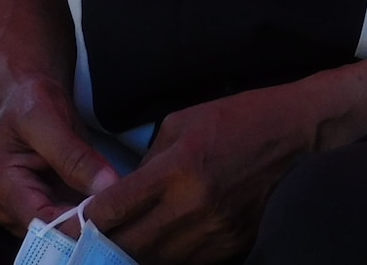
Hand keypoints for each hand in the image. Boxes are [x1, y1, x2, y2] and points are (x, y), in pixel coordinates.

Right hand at [0, 76, 120, 233]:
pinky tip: (118, 201)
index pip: (40, 221)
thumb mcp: (48, 120)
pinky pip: (71, 214)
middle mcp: (9, 205)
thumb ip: (74, 156)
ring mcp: (27, 206)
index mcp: (2, 184)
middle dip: (87, 224)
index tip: (112, 214)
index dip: (75, 225)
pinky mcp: (46, 201)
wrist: (26, 96)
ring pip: (64, 226)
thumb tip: (106, 187)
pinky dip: (92, 210)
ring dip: (93, 219)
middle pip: (52, 230)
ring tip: (127, 207)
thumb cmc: (30, 103)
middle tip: (127, 212)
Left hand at [83, 81, 325, 262]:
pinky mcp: (234, 242)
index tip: (67, 228)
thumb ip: (149, 161)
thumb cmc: (241, 117)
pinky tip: (160, 246)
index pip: (112, 209)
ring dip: (130, 258)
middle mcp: (193, 204)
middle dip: (98, 249)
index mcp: (178, 168)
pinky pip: (187, 262)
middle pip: (127, 246)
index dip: (82, 223)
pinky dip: (167, 257)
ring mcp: (215, 229)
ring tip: (115, 251)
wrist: (300, 130)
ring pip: (154, 261)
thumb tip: (123, 192)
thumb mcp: (184, 122)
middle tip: (80, 250)